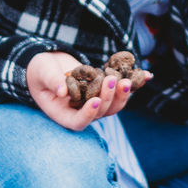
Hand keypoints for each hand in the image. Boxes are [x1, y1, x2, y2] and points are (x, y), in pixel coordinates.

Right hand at [25, 51, 150, 131]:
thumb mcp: (42, 73)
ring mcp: (95, 102)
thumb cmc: (41, 71)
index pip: (78, 122)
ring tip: (127, 79)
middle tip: (111, 79)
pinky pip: (121, 90)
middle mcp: (82, 112)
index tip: (94, 101)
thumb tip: (62, 90)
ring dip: (122, 94)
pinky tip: (147, 75)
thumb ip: (52, 81)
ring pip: (114, 106)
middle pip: (100, 113)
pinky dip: (135, 83)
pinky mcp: (106, 91)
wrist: (50, 64)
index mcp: (64, 114)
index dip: (88, 115)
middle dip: (108, 98)